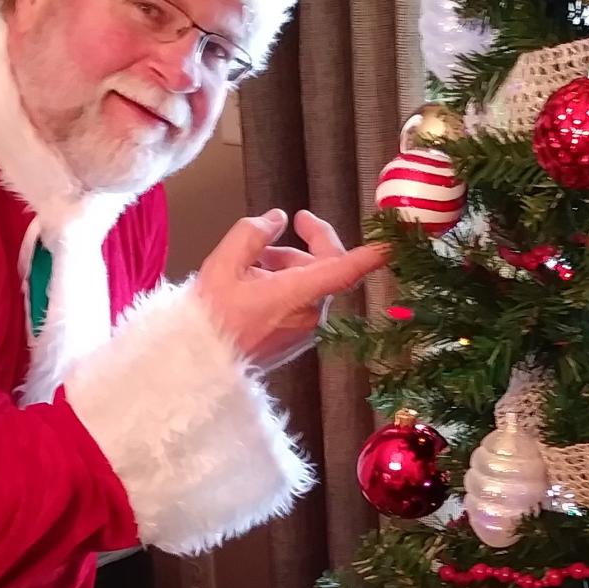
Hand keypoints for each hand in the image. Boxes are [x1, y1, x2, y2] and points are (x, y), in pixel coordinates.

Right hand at [195, 209, 388, 370]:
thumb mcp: (222, 265)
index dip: (369, 253)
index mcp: (297, 293)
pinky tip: (251, 292)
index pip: (345, 269)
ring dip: (286, 269)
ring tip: (246, 271)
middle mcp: (310, 315)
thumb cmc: (209, 319)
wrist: (197, 367)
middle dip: (297, 249)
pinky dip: (284, 290)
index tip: (391, 241)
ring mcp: (305, 331)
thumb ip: (253, 234)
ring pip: (310, 285)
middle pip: (322, 268)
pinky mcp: (296, 342)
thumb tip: (276, 220)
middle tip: (268, 238)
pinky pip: (301, 305)